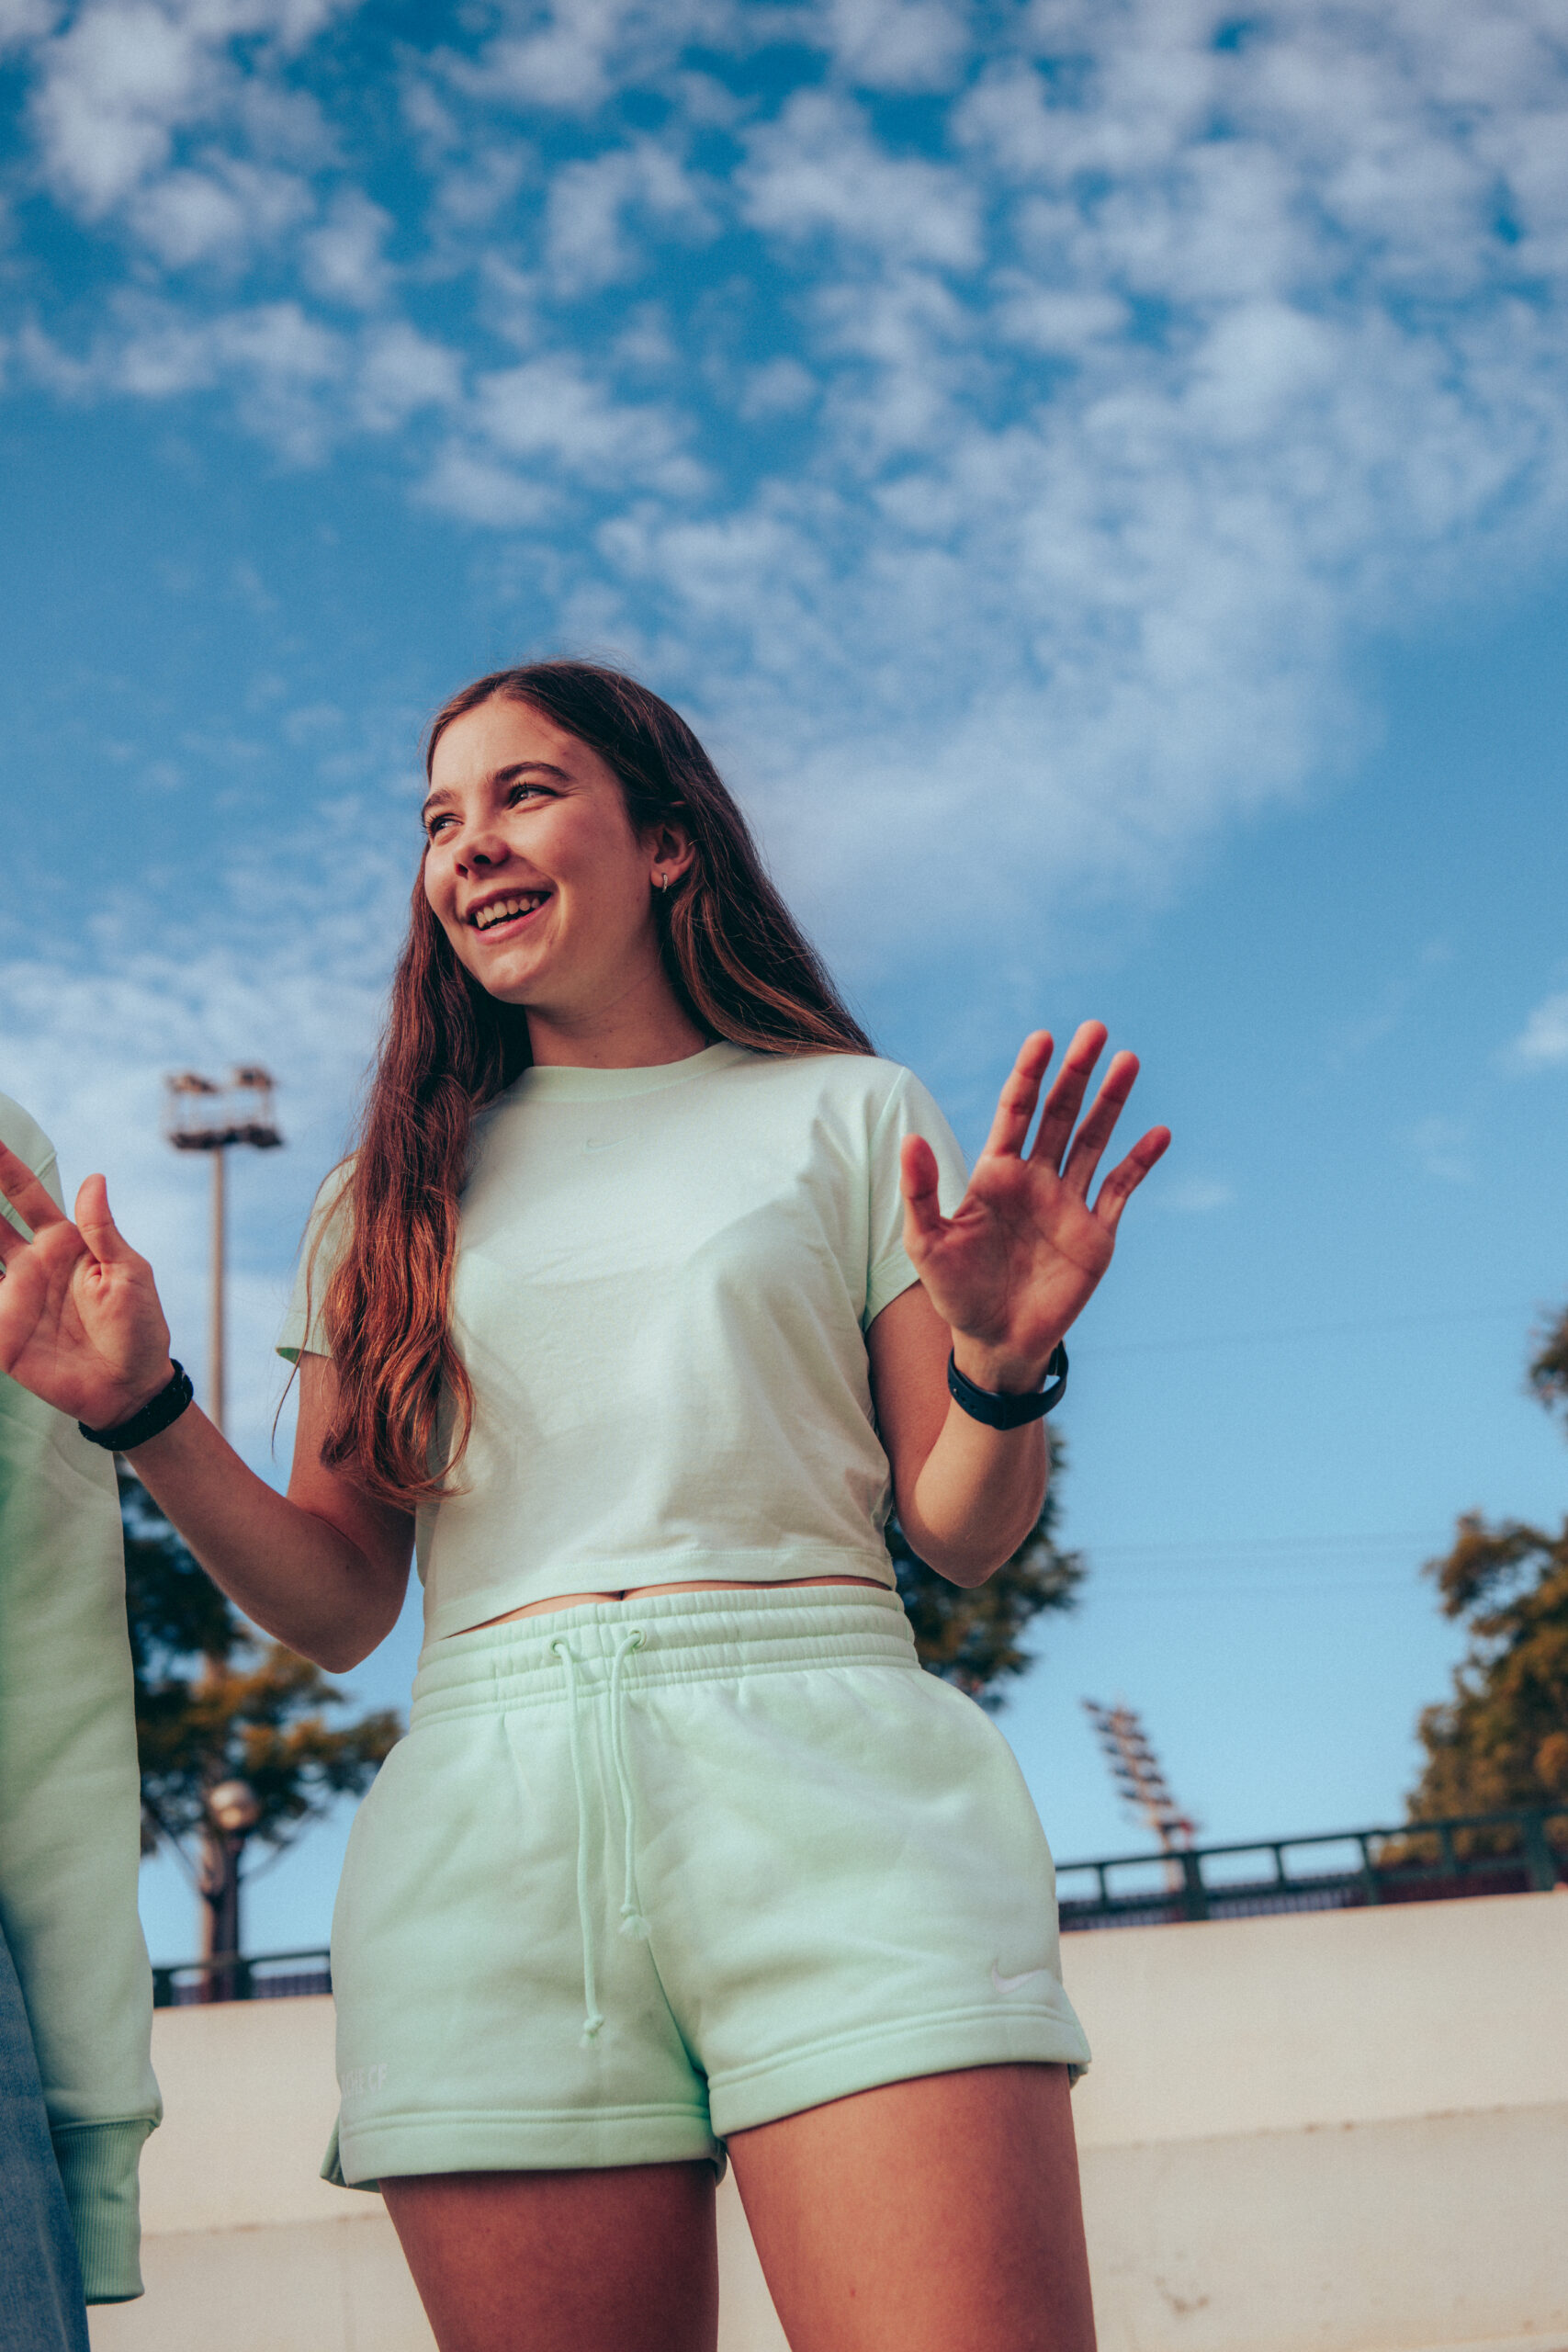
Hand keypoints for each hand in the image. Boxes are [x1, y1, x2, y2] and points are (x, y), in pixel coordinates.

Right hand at [0, 1143, 175, 1429]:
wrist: (130, 1389)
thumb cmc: (139, 1328)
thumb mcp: (129, 1274)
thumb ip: (102, 1231)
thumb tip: (94, 1178)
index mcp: (65, 1243)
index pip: (25, 1194)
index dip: (3, 1166)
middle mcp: (31, 1263)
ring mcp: (13, 1296)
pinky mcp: (2, 1330)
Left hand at [901, 1023, 1169, 1392]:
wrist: (995, 1342)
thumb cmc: (955, 1291)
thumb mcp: (926, 1242)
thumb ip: (920, 1190)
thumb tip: (910, 1139)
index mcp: (996, 1173)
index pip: (1016, 1111)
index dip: (1029, 1074)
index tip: (1043, 1038)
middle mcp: (1036, 1178)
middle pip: (1059, 1113)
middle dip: (1077, 1072)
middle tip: (1096, 1029)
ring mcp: (1068, 1202)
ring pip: (1093, 1139)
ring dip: (1111, 1102)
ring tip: (1128, 1060)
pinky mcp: (1096, 1232)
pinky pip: (1121, 1188)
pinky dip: (1140, 1161)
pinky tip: (1158, 1133)